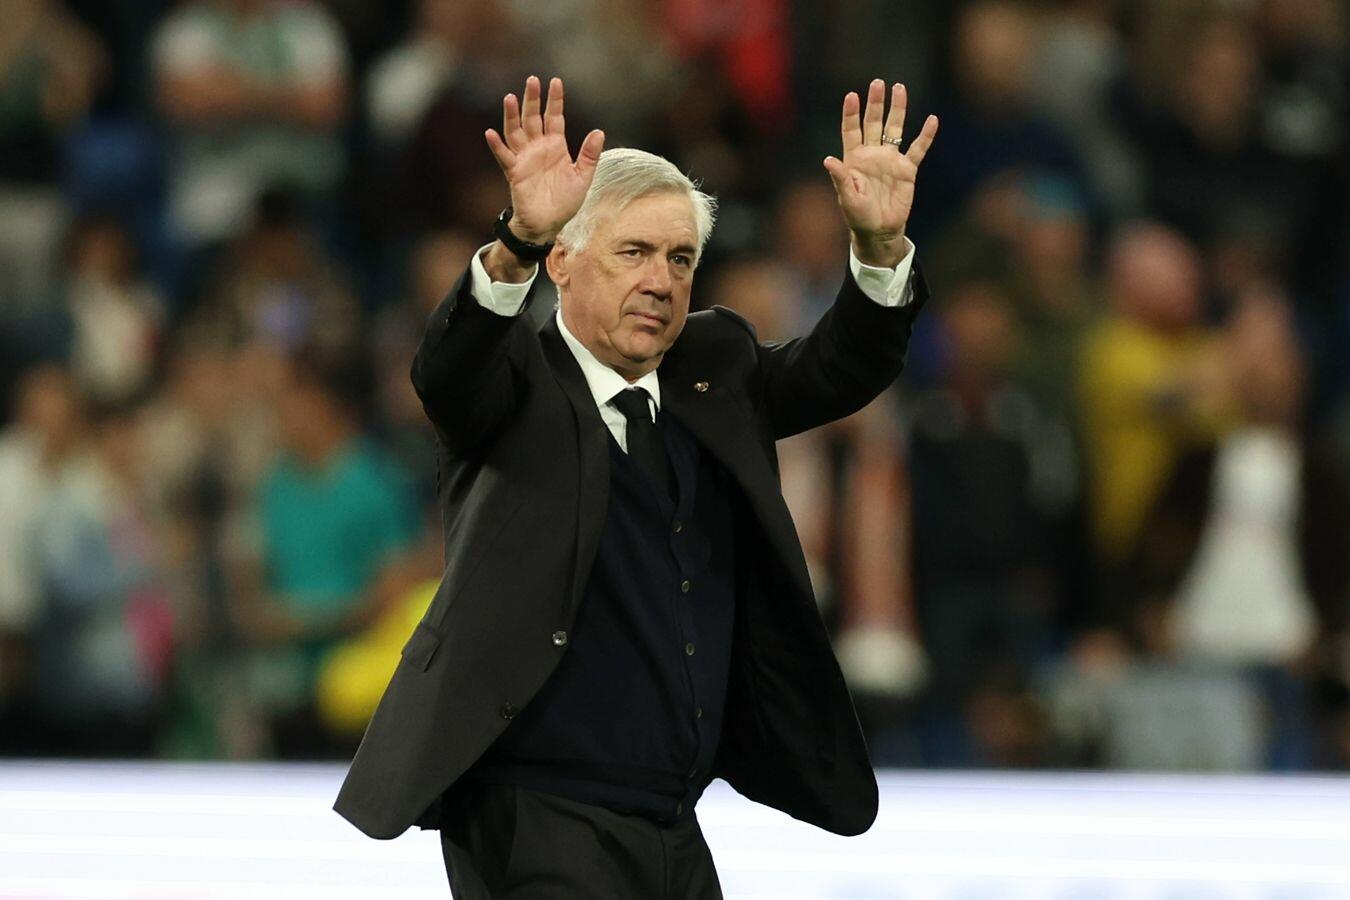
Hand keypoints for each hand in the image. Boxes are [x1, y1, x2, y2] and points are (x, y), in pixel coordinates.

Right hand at [485, 75, 604, 244]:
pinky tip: (491, 133)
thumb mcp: (583, 177)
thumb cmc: (565, 201)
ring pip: (516, 131)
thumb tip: (599, 132)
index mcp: (556, 145)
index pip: (554, 117)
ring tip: (510, 98)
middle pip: (533, 118)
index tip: (556, 81)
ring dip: (512, 115)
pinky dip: (496, 145)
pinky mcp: (514, 172)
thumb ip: (589, 155)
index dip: (554, 100)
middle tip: (532, 80)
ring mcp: (524, 158)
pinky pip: (503, 156)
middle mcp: (538, 147)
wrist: (548, 224)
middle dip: (532, 99)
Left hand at [823, 80, 937, 267]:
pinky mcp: (907, 170)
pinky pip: (917, 149)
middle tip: (878, 83)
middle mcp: (872, 154)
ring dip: (897, 110)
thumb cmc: (858, 215)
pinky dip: (925, 136)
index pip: (851, 130)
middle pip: (874, 123)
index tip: (852, 95)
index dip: (851, 113)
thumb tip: (828, 160)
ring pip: (895, 129)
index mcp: (854, 159)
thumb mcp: (847, 198)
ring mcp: (890, 160)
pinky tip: (932, 120)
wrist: (879, 230)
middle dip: (875, 103)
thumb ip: (840, 178)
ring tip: (900, 88)